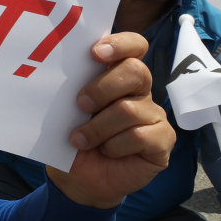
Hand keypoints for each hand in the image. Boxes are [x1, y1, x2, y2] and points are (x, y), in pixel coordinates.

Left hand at [44, 33, 175, 208]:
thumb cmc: (72, 136)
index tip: (95, 52)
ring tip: (80, 140)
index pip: (133, 46)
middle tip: (80, 104)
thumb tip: (57, 68)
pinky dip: (115, 146)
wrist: (77, 177)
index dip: (120, 44)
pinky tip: (106, 151)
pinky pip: (140, 136)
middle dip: (102, 88)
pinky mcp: (163, 140)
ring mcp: (154, 115)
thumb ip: (73, 87)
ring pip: (129, 109)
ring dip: (97, 128)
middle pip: (135, 71)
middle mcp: (140, 91)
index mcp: (117, 74)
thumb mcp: (67, 109)